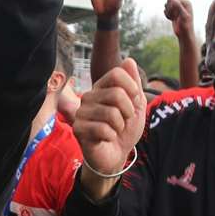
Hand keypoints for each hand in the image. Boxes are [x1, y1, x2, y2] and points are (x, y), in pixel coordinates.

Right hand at [72, 59, 146, 199]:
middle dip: (129, 111)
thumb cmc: (124, 130)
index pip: (117, 74)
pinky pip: (102, 129)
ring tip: (115, 130)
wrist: (115, 155)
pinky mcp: (78, 129)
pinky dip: (111, 136)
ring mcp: (81, 112)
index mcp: (101, 87)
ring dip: (120, 126)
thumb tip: (129, 60)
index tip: (134, 101)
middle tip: (124, 120)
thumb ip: (134, 84)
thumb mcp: (136, 106)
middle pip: (116, 94)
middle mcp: (89, 96)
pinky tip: (106, 138)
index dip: (132, 88)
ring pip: (111, 113)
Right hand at [163, 0, 195, 37]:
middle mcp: (182, 4)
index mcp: (187, 2)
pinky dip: (167, 16)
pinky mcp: (174, 12)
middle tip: (174, 16)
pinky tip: (172, 20)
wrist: (184, 34)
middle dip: (169, 9)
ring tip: (173, 18)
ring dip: (168, 12)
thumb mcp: (183, 15)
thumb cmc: (185, 25)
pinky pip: (166, 11)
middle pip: (169, 1)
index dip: (171, 7)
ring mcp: (178, 8)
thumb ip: (178, 6)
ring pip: (167, 6)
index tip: (176, 14)